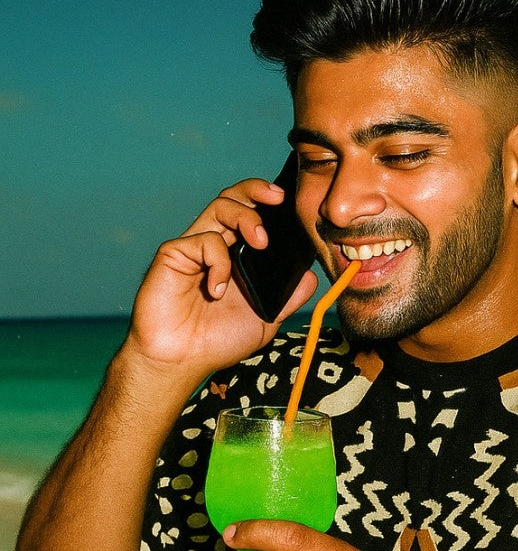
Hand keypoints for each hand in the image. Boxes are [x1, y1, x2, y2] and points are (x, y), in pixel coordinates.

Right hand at [127, 179, 318, 383]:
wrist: (181, 360)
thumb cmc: (216, 342)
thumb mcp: (264, 321)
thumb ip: (287, 299)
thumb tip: (309, 277)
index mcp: (235, 257)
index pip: (251, 215)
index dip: (266, 202)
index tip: (288, 202)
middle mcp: (215, 247)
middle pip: (233, 199)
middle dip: (256, 190)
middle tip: (278, 199)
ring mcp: (194, 248)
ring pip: (219, 207)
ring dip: (246, 217)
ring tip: (261, 242)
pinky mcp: (174, 254)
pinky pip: (204, 240)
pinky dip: (219, 262)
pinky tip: (216, 290)